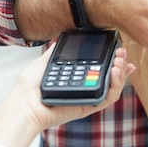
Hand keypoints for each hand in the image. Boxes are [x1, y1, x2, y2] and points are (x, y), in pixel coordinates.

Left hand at [20, 46, 135, 130]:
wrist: (24, 102)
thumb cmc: (30, 85)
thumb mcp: (44, 62)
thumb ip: (55, 52)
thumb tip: (59, 39)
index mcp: (75, 78)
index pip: (98, 68)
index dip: (111, 60)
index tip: (119, 49)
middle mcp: (83, 88)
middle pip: (109, 77)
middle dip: (120, 64)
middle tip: (122, 52)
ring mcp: (86, 97)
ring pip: (112, 88)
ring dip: (121, 74)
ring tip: (120, 61)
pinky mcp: (87, 107)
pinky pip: (107, 98)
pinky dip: (115, 86)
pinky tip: (115, 72)